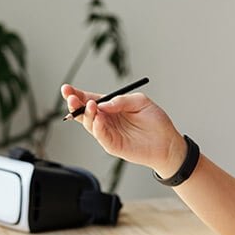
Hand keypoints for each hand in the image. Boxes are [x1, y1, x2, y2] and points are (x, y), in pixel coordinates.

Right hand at [60, 83, 186, 175]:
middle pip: (83, 111)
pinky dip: (97, 127)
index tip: (66, 89)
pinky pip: (101, 136)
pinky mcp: (112, 145)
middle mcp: (106, 120)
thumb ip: (122, 100)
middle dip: (74, 103)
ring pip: (89, 124)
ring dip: (86, 114)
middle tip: (70, 97)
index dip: (77, 94)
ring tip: (90, 105)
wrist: (168, 142)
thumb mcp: (140, 102)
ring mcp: (107, 133)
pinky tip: (98, 119)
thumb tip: (103, 104)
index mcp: (110, 107)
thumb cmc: (155, 121)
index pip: (88, 99)